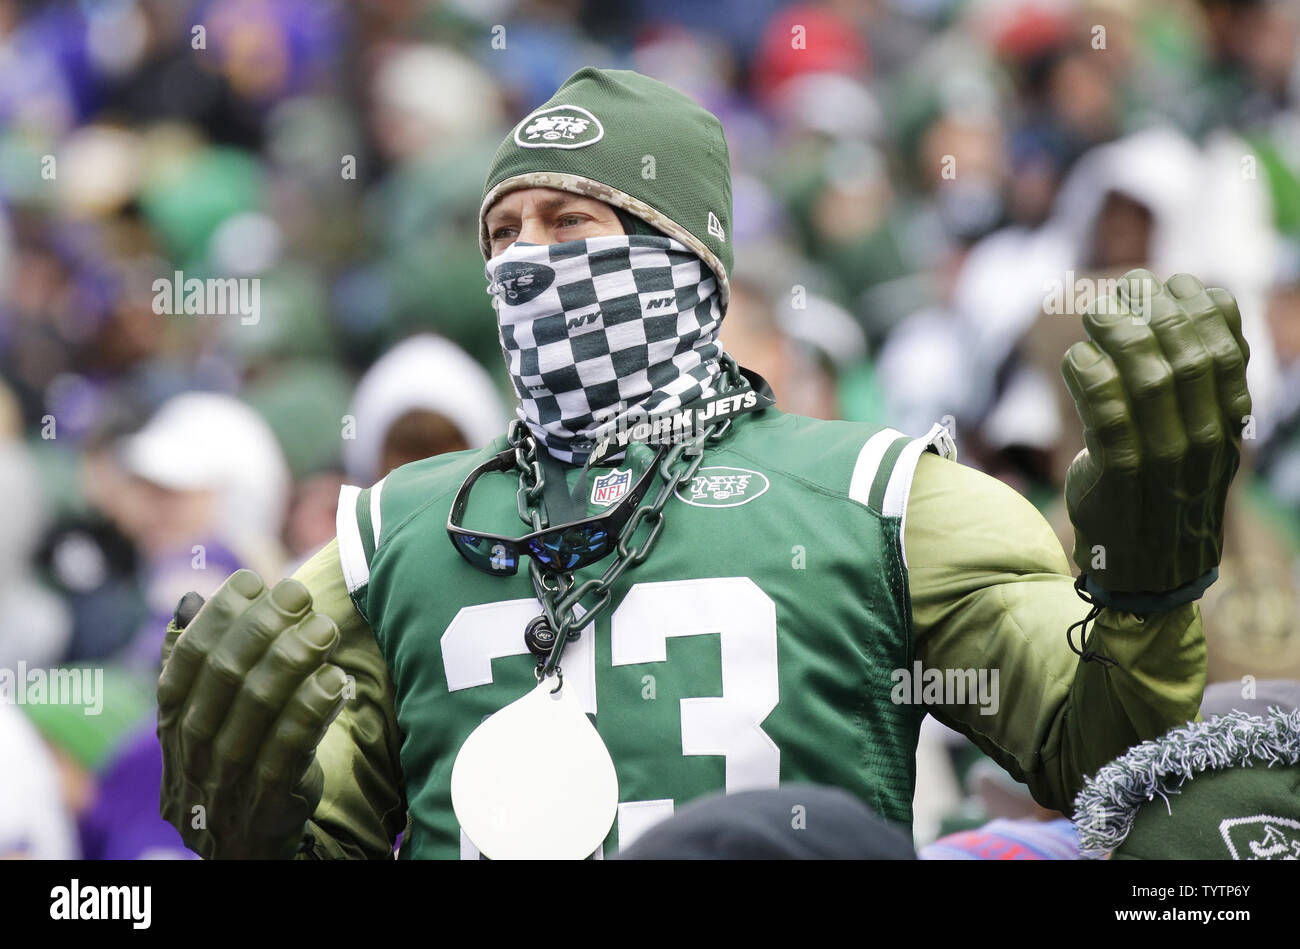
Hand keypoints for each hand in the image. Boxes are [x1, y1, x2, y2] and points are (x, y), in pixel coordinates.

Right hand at [157, 569, 347, 858]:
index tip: (252, 581)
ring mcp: (225, 780)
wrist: (240, 850)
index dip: (218, 616)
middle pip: (224, 675)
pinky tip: (334, 681)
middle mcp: (191, 749)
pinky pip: (288, 751)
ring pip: (257, 707)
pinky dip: (311, 711)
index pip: (186, 657)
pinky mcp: (266, 806)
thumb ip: (195, 664)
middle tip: (299, 594)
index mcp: (172, 720)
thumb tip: (190, 602)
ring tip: (324, 629)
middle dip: (263, 627)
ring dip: (293, 659)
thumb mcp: (202, 718)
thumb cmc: (229, 763)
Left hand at [1061, 270, 1250, 610]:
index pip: (1227, 352)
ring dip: (1118, 335)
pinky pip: (1107, 415)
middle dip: (1156, 311)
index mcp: (1227, 426)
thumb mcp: (1193, 442)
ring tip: (1095, 313)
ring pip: (1148, 379)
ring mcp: (1164, 461)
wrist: (1148, 572)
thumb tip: (1180, 317)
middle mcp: (1203, 440)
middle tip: (1125, 289)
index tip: (1175, 282)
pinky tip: (1076, 357)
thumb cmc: (1161, 496)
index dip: (1203, 308)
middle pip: (1187, 356)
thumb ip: (1193, 391)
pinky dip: (1090, 376)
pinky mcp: (1120, 477)